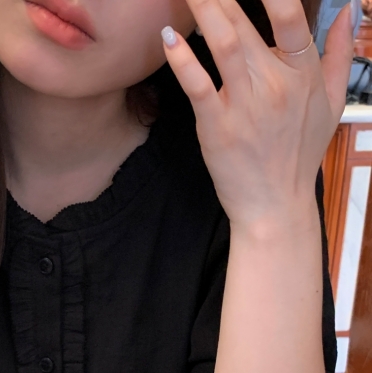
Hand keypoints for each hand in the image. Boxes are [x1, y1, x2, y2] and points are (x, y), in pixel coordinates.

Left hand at [160, 0, 355, 226]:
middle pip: (247, 24)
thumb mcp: (332, 103)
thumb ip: (340, 53)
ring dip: (203, 10)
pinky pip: (198, 85)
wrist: (274, 205)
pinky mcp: (217, 127)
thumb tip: (350, 8)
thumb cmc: (299, 154)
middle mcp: (276, 86)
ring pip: (224, 44)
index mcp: (304, 74)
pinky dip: (181, 59)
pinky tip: (168, 37)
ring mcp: (246, 106)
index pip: (291, 17)